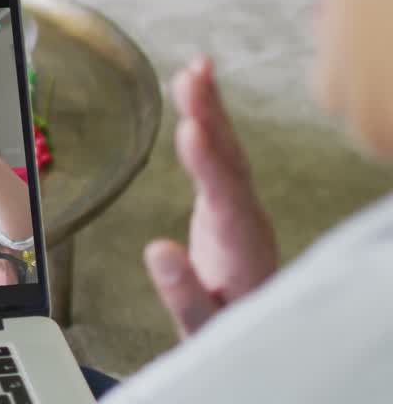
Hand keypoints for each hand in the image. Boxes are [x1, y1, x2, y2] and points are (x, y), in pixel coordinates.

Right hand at [145, 57, 277, 338]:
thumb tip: (157, 250)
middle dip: (212, 119)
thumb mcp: (198, 326)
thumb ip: (182, 291)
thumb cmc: (219, 331)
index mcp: (239, 249)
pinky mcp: (229, 202)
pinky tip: (199, 94)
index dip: (208, 165)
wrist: (242, 333)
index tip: (191, 130)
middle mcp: (246, 220)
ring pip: (228, 152)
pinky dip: (211, 123)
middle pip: (231, 162)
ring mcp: (241, 208)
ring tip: (194, 70)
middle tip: (192, 78)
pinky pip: (221, 155)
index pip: (225, 199)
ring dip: (211, 110)